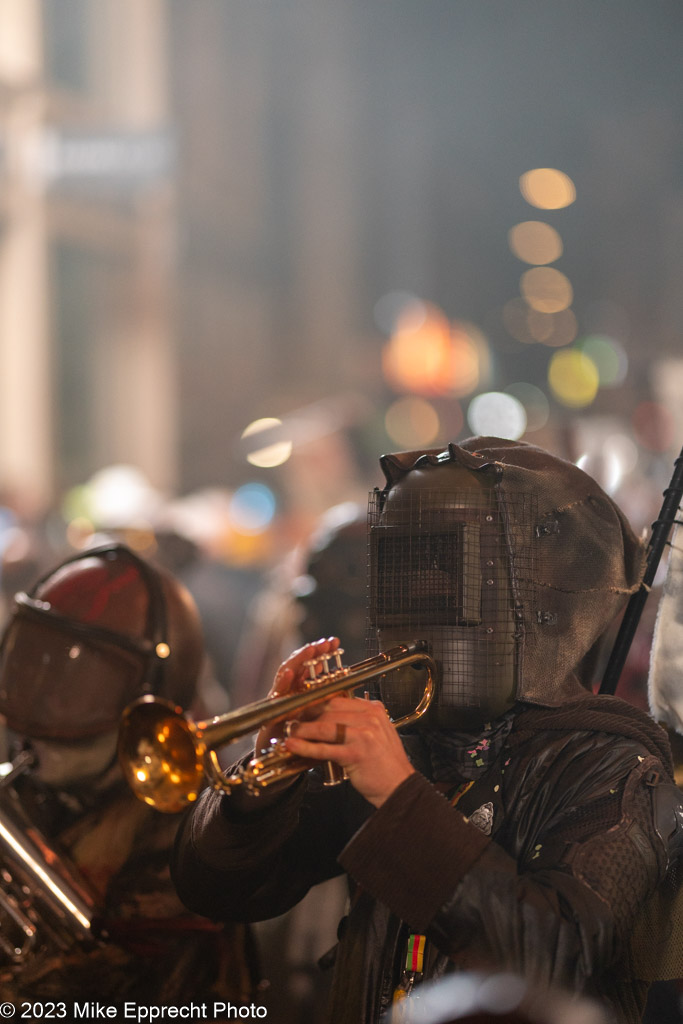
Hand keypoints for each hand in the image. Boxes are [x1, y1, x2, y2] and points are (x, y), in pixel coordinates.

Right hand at [255, 636, 340, 753]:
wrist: (276, 762)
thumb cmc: (297, 738)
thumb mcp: (313, 716)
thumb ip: (320, 697)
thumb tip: (332, 676)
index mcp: (297, 691)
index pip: (308, 666)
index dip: (320, 653)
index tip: (334, 642)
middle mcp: (286, 693)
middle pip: (296, 665)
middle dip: (310, 652)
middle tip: (325, 643)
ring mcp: (276, 701)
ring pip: (284, 675)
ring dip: (296, 661)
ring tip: (310, 649)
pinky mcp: (268, 713)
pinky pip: (275, 697)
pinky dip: (281, 683)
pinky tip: (289, 673)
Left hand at [284, 693, 414, 807]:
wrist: (399, 787)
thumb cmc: (386, 763)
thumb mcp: (377, 733)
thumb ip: (359, 721)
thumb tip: (330, 716)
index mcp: (374, 710)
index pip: (338, 700)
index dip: (316, 704)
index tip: (302, 709)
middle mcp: (370, 718)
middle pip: (329, 711)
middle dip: (307, 715)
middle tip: (291, 720)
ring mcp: (363, 735)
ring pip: (325, 727)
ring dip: (303, 730)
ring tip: (290, 732)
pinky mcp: (356, 753)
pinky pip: (325, 748)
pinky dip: (306, 747)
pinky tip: (293, 746)